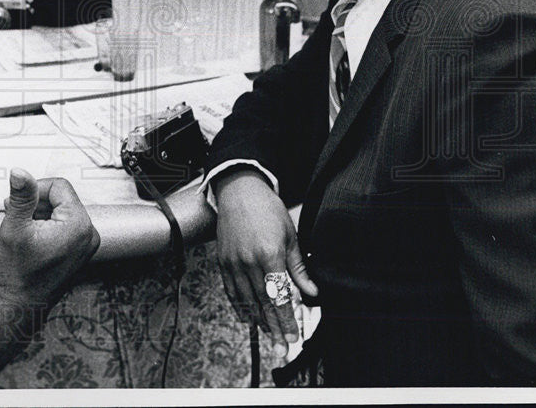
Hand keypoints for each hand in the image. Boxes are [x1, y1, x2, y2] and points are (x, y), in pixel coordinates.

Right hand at [0, 170, 98, 382]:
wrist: (17, 307)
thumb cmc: (17, 276)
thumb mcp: (14, 228)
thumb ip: (21, 196)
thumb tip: (21, 173)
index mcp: (79, 226)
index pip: (59, 186)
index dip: (34, 190)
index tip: (17, 203)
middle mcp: (88, 235)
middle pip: (61, 198)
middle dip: (36, 204)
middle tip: (15, 217)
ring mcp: (85, 246)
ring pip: (61, 212)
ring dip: (39, 215)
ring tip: (21, 230)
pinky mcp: (78, 253)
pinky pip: (64, 226)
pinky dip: (46, 227)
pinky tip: (30, 239)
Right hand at [214, 169, 318, 357]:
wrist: (239, 190)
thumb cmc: (267, 209)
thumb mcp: (290, 235)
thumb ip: (298, 267)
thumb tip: (312, 291)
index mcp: (269, 255)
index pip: (279, 296)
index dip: (286, 320)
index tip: (293, 336)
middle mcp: (248, 261)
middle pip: (263, 303)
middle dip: (274, 326)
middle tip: (281, 346)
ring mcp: (233, 262)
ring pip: (245, 299)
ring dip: (257, 320)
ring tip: (268, 335)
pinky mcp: (222, 260)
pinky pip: (230, 289)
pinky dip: (239, 305)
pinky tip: (247, 316)